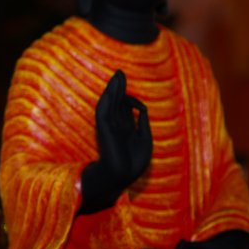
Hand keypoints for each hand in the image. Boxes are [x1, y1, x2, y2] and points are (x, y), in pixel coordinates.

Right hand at [80, 70, 151, 213]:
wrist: (121, 176)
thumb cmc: (133, 162)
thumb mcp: (145, 139)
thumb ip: (143, 123)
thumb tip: (142, 109)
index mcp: (125, 128)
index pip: (125, 108)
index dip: (131, 100)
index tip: (141, 106)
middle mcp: (116, 124)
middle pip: (116, 101)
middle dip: (119, 87)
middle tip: (120, 72)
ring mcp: (109, 126)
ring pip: (110, 102)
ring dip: (113, 89)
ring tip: (117, 75)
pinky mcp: (103, 128)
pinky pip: (103, 111)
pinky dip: (106, 100)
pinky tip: (110, 90)